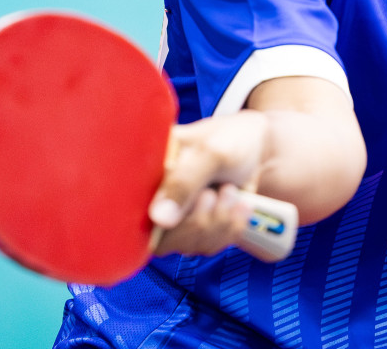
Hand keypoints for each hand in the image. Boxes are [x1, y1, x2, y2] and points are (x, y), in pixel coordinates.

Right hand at [148, 110, 273, 259]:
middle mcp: (155, 196)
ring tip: (231, 192)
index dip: (159, 220)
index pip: (131, 211)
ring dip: (219, 224)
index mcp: (147, 171)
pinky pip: (206, 246)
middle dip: (200, 222)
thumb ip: (184, 182)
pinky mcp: (194, 227)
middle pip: (161, 239)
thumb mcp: (212, 153)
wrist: (255, 146)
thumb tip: (159, 219)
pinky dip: (229, 230)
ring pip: (187, 246)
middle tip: (221, 192)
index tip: (200, 198)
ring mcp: (174, 214)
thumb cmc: (231, 139)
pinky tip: (239, 206)